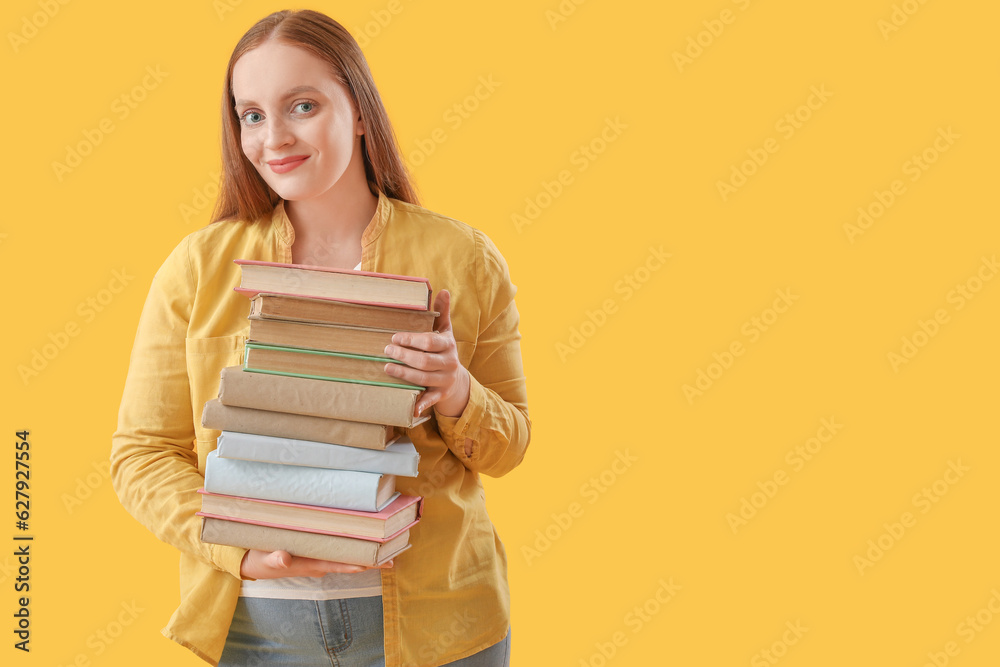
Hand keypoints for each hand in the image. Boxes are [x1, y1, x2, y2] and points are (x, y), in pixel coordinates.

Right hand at [240, 549, 392, 579]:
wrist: (251, 563)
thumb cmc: (259, 561)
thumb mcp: (263, 560)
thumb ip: (274, 560)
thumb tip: (284, 559)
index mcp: (310, 564)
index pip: (339, 564)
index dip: (357, 563)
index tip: (375, 562)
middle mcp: (319, 562)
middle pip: (349, 561)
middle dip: (371, 560)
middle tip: (394, 556)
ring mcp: (318, 556)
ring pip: (346, 554)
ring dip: (365, 551)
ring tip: (387, 547)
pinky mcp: (315, 549)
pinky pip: (337, 548)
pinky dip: (352, 543)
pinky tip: (364, 537)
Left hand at [383, 289, 470, 418]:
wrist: (456, 378)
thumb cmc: (444, 350)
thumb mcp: (445, 331)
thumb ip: (442, 312)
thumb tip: (443, 291)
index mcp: (449, 345)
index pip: (429, 342)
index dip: (411, 340)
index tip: (395, 338)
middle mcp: (450, 363)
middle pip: (424, 361)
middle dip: (404, 356)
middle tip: (386, 350)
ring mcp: (445, 380)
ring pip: (423, 378)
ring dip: (404, 373)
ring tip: (387, 367)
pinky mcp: (441, 394)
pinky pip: (431, 400)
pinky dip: (422, 404)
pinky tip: (412, 407)